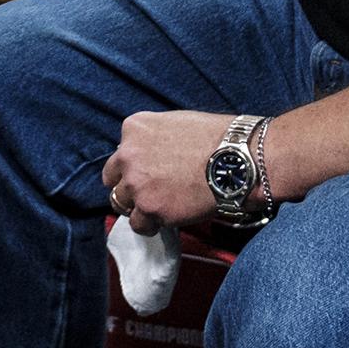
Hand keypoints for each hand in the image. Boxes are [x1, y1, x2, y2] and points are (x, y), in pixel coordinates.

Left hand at [102, 110, 235, 234]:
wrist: (235, 159)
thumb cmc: (214, 138)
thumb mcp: (174, 122)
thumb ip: (152, 139)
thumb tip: (148, 154)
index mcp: (133, 128)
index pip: (120, 154)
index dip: (133, 166)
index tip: (147, 173)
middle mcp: (128, 154)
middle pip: (113, 180)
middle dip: (128, 187)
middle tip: (148, 193)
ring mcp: (137, 183)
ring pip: (121, 204)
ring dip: (137, 207)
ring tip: (159, 207)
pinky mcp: (150, 208)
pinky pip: (138, 224)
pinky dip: (150, 225)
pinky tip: (166, 218)